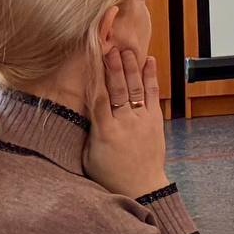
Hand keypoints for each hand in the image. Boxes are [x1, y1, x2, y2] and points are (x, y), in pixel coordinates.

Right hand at [83, 33, 168, 200]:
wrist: (142, 186)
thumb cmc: (109, 174)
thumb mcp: (88, 156)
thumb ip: (86, 132)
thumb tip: (78, 110)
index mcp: (105, 132)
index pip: (98, 98)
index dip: (95, 78)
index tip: (90, 60)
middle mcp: (125, 123)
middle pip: (118, 89)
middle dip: (113, 67)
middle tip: (110, 47)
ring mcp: (142, 120)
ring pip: (136, 88)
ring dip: (131, 67)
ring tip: (126, 49)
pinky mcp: (155, 120)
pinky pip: (152, 95)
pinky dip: (151, 77)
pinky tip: (148, 61)